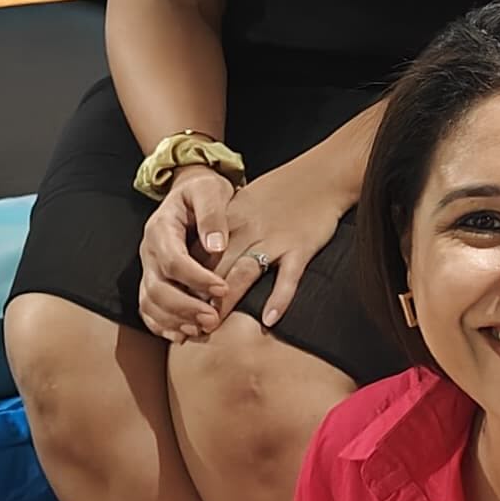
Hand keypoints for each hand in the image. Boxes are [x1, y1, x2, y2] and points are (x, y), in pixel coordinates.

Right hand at [135, 165, 237, 339]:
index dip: (196, 279)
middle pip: (157, 288)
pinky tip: (183, 335)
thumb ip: (212, 213)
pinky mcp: (153, 280)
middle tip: (213, 319)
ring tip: (201, 329)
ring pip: (149, 302)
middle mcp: (149, 251)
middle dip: (184, 307)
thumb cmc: (203, 191)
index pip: (173, 260)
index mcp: (161, 228)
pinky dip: (162, 326)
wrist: (189, 192)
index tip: (222, 289)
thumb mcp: (210, 190)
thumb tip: (215, 245)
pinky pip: (148, 309)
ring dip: (174, 321)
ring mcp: (148, 268)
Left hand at [197, 154, 358, 336]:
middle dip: (198, 297)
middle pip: (216, 268)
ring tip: (215, 327)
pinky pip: (288, 277)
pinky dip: (279, 298)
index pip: (199, 253)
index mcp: (231, 219)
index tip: (175, 303)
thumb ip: (225, 227)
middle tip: (187, 323)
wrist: (324, 173)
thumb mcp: (246, 201)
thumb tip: (204, 255)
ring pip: (244, 273)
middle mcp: (248, 230)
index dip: (185, 280)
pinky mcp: (301, 247)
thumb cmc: (284, 190)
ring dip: (228, 302)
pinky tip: (269, 319)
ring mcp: (276, 239)